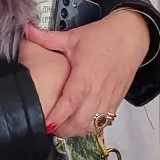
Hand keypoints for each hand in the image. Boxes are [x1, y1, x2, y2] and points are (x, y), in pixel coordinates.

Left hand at [23, 8, 150, 138]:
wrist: (131, 36)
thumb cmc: (103, 36)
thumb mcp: (73, 37)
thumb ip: (47, 38)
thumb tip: (27, 30)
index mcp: (84, 77)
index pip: (68, 105)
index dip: (56, 118)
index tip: (45, 124)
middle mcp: (97, 92)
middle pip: (80, 122)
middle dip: (63, 130)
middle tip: (50, 126)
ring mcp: (108, 98)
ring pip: (92, 126)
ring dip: (77, 130)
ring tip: (64, 126)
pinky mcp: (116, 100)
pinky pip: (104, 122)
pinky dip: (91, 126)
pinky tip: (82, 121)